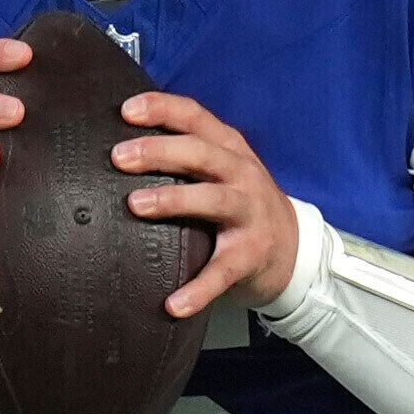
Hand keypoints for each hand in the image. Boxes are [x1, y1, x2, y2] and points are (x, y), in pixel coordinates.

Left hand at [113, 89, 305, 318]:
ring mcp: (250, 214)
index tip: (126, 111)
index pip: (195, 118)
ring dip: (174, 200)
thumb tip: (120, 147)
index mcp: (230, 148)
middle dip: (159, 152)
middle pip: (200, 154)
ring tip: (136, 205)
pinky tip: (173, 305)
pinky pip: (222, 272)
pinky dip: (198, 289)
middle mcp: (242, 175)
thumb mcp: (223, 168)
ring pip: (213, 200)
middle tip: (119, 157)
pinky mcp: (251, 255)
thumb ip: (185, 154)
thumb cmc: (240, 202)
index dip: (162, 109)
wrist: (293, 248)